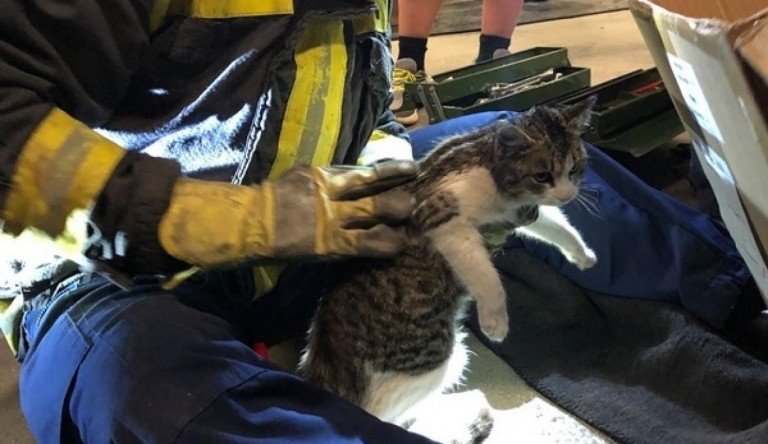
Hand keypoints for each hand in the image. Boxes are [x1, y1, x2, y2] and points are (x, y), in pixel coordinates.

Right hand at [158, 160, 416, 267]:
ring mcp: (333, 217)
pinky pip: (368, 243)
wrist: (244, 225)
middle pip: (375, 184)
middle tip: (417, 193)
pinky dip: (388, 243)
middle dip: (400, 187)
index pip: (364, 169)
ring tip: (412, 214)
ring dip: (399, 211)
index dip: (391, 169)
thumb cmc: (265, 205)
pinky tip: (401, 244)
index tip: (411, 169)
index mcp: (321, 174)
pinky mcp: (331, 243)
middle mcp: (331, 191)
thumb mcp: (296, 181)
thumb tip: (344, 183)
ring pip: (377, 210)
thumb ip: (321, 182)